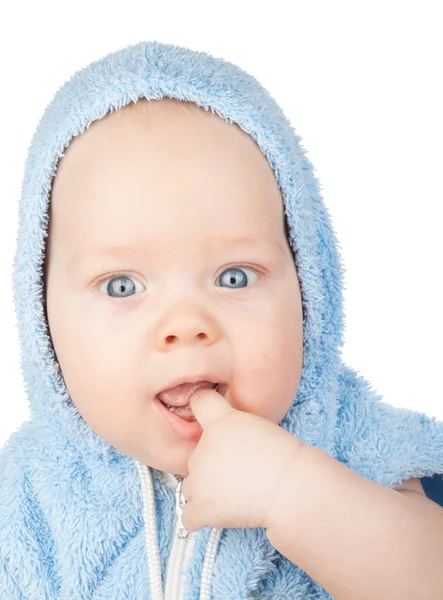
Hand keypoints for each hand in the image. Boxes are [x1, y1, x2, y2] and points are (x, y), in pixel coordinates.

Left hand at [180, 387, 303, 531]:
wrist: (293, 488)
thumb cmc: (285, 459)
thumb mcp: (258, 427)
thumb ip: (232, 428)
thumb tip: (223, 443)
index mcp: (221, 422)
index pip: (200, 401)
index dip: (203, 409)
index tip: (208, 421)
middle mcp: (204, 447)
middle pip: (196, 456)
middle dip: (211, 467)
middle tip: (239, 473)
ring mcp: (200, 479)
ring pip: (191, 487)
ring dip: (206, 492)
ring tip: (234, 495)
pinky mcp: (202, 508)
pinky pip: (189, 517)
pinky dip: (201, 518)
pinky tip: (218, 514)